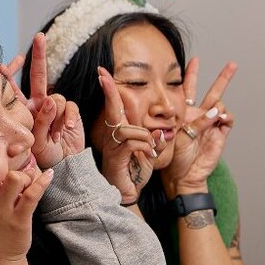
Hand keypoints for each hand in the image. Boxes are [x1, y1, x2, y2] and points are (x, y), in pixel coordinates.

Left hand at [0, 33, 84, 167]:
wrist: (64, 167)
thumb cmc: (44, 156)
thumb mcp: (36, 142)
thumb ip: (40, 122)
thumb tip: (50, 100)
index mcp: (25, 110)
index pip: (15, 90)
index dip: (9, 75)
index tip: (0, 64)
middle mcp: (40, 104)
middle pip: (39, 76)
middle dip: (39, 55)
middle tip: (39, 37)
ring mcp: (55, 107)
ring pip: (56, 98)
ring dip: (56, 116)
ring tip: (54, 134)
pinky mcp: (70, 112)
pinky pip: (70, 107)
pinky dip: (70, 118)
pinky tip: (69, 129)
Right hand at [95, 67, 165, 203]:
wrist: (128, 192)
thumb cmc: (136, 171)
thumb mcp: (150, 152)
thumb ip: (156, 141)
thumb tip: (162, 133)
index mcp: (121, 131)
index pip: (114, 106)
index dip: (109, 89)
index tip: (102, 72)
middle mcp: (112, 136)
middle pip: (112, 110)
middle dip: (109, 91)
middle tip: (102, 73)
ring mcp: (112, 146)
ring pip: (128, 129)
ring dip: (144, 137)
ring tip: (152, 149)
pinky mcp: (115, 157)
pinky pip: (132, 143)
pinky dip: (146, 147)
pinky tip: (149, 155)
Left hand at [163, 59, 237, 196]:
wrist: (183, 174)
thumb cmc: (171, 156)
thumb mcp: (171, 133)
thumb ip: (185, 120)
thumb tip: (205, 110)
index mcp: (184, 112)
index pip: (188, 89)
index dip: (191, 74)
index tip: (194, 60)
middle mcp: (199, 115)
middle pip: (213, 91)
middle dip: (223, 78)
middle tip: (233, 64)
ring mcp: (212, 123)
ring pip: (222, 104)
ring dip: (219, 105)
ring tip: (214, 114)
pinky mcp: (221, 133)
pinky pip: (228, 119)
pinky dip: (226, 115)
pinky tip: (220, 118)